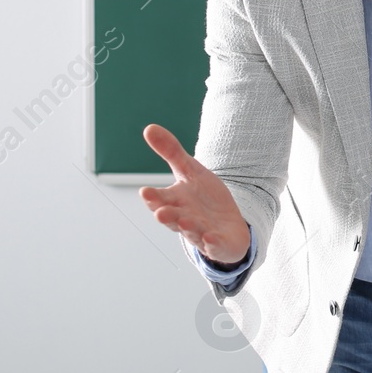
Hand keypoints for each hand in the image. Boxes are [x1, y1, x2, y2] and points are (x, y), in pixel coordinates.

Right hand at [138, 124, 249, 264]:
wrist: (227, 223)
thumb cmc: (203, 197)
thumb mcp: (189, 170)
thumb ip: (170, 151)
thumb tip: (148, 128)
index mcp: (175, 201)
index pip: (160, 199)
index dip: (153, 197)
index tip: (144, 191)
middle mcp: (184, 219)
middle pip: (172, 218)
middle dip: (166, 215)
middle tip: (159, 212)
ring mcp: (201, 233)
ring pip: (192, 232)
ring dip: (188, 228)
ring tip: (185, 222)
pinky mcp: (218, 243)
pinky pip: (215, 244)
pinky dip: (212, 242)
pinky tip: (211, 237)